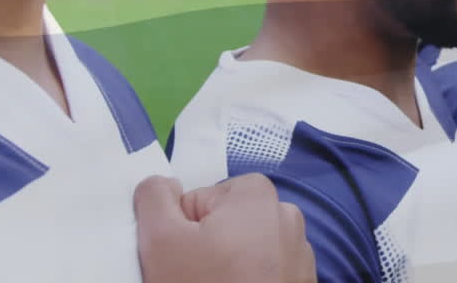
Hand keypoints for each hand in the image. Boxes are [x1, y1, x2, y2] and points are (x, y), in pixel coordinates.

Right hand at [136, 174, 315, 282]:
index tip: (184, 258)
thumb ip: (154, 198)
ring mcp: (298, 251)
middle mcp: (285, 215)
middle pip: (223, 225)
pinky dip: (249, 282)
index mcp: (255, 193)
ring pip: (244, 251)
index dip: (182, 231)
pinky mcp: (301, 280)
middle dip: (206, 250)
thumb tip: (160, 183)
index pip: (197, 201)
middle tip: (196, 278)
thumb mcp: (161, 239)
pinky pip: (264, 273)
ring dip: (227, 269)